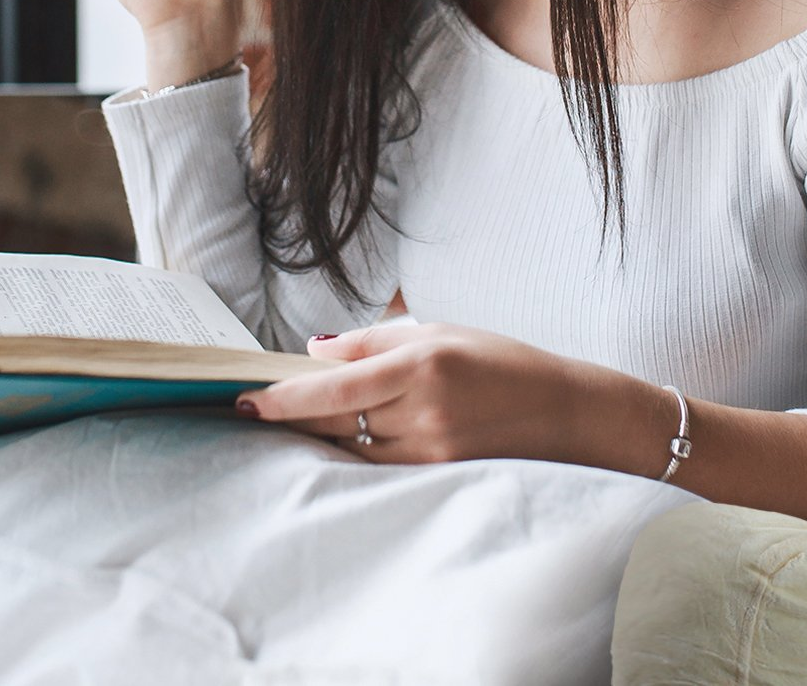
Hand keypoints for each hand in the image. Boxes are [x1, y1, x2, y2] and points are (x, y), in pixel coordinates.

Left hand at [237, 322, 629, 467]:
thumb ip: (373, 341)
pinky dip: (359, 450)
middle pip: (336, 422)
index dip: (285, 399)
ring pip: (354, 447)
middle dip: (295, 417)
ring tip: (308, 419)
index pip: (335, 389)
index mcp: (420, 364)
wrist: (561, 411)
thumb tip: (315, 352)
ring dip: (328, 434)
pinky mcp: (438, 475)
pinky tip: (351, 439)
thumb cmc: (499, 361)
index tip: (245, 403)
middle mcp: (422, 410)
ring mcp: (431, 449)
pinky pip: (380, 465)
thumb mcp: (440, 332)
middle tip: (256, 410)